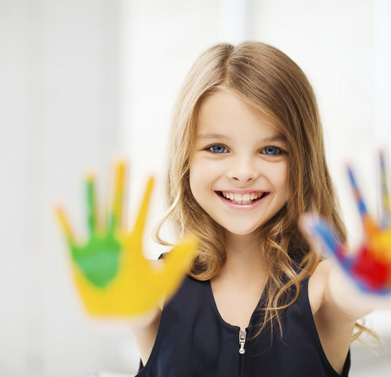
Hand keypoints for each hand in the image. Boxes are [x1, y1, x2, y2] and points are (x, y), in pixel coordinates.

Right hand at [55, 160, 197, 317]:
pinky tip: (58, 204)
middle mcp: (115, 240)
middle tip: (121, 158)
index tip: (152, 172)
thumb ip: (179, 260)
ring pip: (94, 215)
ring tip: (90, 171)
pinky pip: (70, 236)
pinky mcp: (79, 259)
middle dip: (119, 182)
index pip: (141, 212)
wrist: (123, 317)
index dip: (146, 193)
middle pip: (118, 205)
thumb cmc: (146, 298)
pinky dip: (64, 221)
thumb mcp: (167, 280)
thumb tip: (194, 238)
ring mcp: (97, 247)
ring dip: (92, 194)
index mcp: (135, 243)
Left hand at [302, 153, 390, 297]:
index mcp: (366, 229)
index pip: (359, 200)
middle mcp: (385, 225)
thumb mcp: (339, 259)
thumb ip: (324, 239)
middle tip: (380, 145)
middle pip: (384, 192)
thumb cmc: (356, 278)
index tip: (345, 159)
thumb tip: (303, 218)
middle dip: (382, 169)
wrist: (379, 296)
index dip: (353, 181)